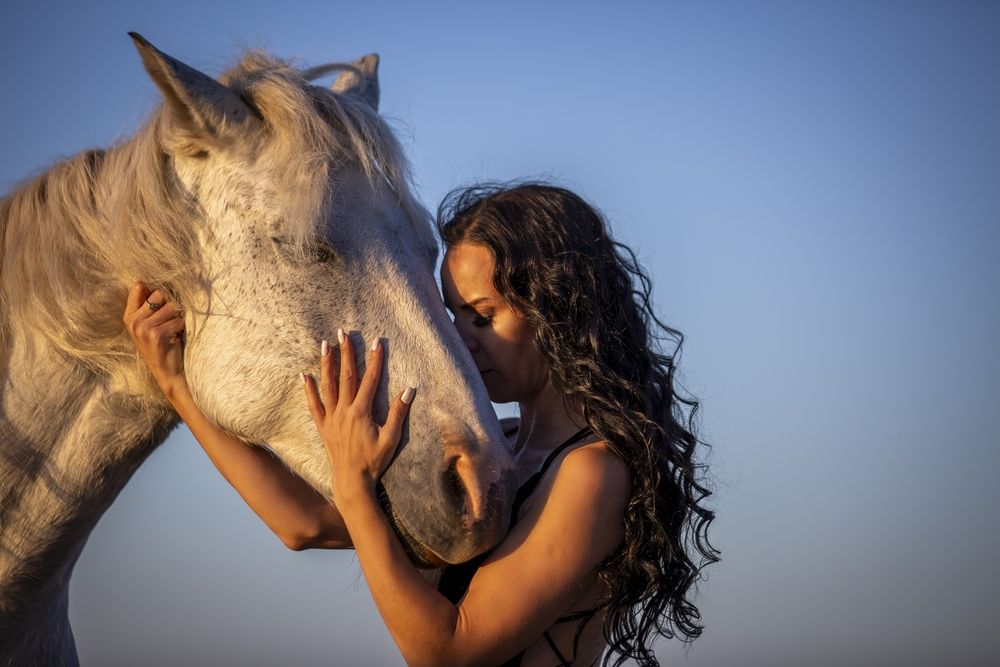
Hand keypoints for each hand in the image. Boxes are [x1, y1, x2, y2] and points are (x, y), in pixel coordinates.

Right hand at [122, 281, 186, 397]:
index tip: (159, 303)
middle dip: (169, 306)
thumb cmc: (160, 346)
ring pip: (172, 307)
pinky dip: (181, 328)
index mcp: (128, 316)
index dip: (153, 291)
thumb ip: (146, 305)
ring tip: (171, 331)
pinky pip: (179, 320)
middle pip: (159, 294)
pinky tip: (174, 339)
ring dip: (177, 319)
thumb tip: (148, 282)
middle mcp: (133, 321)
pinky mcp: (157, 335)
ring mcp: (144, 328)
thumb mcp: (146, 326)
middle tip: (167, 322)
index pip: (138, 286)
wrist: (166, 373)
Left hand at [303, 329, 414, 503]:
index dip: (374, 359)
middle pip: (346, 376)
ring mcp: (331, 418)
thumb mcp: (391, 438)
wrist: (352, 481)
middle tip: (344, 333)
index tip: (377, 342)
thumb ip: (398, 413)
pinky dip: (308, 390)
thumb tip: (409, 390)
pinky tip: (304, 376)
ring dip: (327, 364)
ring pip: (328, 386)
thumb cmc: (374, 461)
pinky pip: (314, 405)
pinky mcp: (323, 427)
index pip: (369, 379)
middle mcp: (344, 411)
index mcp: (361, 412)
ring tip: (325, 345)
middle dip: (346, 353)